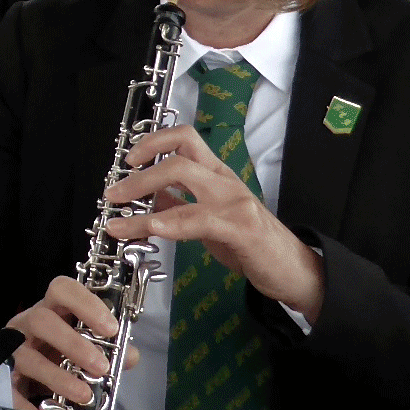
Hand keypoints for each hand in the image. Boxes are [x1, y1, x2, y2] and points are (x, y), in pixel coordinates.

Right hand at [8, 277, 120, 409]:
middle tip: (101, 367)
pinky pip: (12, 391)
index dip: (86, 304)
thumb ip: (111, 349)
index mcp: (51, 309)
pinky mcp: (2, 379)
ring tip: (84, 395)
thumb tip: (130, 356)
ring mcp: (12, 351)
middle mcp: (27, 324)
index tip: (110, 329)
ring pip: (28, 357)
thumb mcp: (85, 345)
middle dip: (74, 344)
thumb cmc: (60, 352)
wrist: (26, 376)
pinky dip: (29, 405)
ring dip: (58, 376)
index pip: (62, 290)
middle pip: (42, 320)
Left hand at [104, 123, 325, 319]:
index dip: (153, 141)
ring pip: (183, 179)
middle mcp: (225, 181)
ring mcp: (234, 202)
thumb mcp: (210, 218)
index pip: (185, 138)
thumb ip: (180, 203)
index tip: (128, 159)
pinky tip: (155, 229)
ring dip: (143, 196)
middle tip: (114, 194)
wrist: (295, 271)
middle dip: (138, 174)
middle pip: (177, 157)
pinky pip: (201, 219)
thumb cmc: (250, 243)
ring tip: (118, 219)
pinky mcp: (242, 228)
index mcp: (217, 175)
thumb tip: (146, 196)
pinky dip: (173, 222)